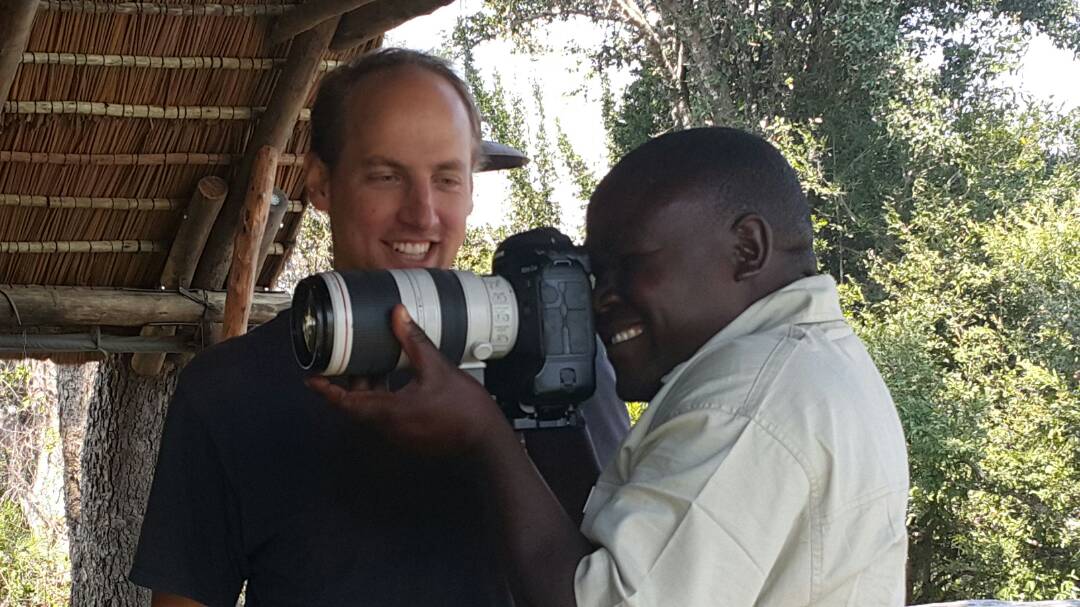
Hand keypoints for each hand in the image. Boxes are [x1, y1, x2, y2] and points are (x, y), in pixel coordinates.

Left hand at [305, 305, 506, 455]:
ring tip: (372, 361)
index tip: (311, 377)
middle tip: (346, 357)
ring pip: (373, 408)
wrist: (485, 441)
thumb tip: (398, 315)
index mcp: (387, 412)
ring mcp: (400, 433)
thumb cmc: (464, 410)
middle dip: (350, 380)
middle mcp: (388, 426)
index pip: (345, 402)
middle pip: (357, 403)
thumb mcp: (437, 367)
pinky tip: (397, 377)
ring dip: (369, 387)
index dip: (326, 389)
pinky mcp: (412, 434)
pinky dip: (385, 395)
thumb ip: (413, 340)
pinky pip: (388, 413)